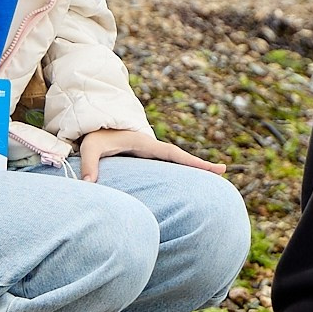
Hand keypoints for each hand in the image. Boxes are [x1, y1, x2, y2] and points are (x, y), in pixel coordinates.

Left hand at [79, 128, 226, 179]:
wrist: (92, 126)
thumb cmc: (94, 136)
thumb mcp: (90, 147)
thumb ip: (89, 164)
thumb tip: (89, 184)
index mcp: (145, 143)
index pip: (173, 154)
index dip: (192, 161)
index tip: (211, 167)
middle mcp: (151, 147)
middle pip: (181, 158)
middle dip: (200, 164)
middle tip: (223, 171)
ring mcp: (149, 153)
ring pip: (175, 162)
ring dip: (192, 168)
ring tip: (212, 177)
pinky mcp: (145, 158)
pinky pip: (166, 166)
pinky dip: (179, 171)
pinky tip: (186, 181)